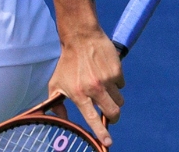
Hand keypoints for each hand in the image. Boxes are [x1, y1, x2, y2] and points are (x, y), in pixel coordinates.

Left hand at [46, 29, 124, 147]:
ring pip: (119, 100)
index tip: (108, 142)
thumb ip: (56, 103)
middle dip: (114, 117)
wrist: (81, 36)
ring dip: (114, 98)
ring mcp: (107, 80)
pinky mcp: (117, 71)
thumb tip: (60, 119)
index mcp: (79, 93)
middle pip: (114, 113)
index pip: (92, 118)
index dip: (101, 132)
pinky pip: (122, 85)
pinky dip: (116, 82)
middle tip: (110, 114)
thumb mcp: (56, 83)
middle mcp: (94, 88)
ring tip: (103, 86)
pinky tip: (106, 72)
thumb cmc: (67, 62)